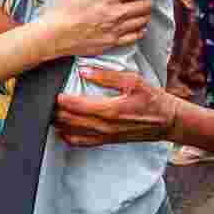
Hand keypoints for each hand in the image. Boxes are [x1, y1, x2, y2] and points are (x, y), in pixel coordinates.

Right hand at [39, 0, 158, 57]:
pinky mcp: (112, 43)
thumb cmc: (61, 11)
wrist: (54, 36)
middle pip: (144, 6)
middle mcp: (115, 14)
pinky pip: (135, 37)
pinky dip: (140, 31)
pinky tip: (138, 27)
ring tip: (142, 11)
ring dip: (145, 15)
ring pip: (142, 21)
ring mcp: (115, 30)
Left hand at [55, 69, 179, 145]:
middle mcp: (105, 126)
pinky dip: (69, 137)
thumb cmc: (153, 99)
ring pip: (73, 132)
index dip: (60, 100)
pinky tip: (61, 130)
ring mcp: (105, 136)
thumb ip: (107, 76)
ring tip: (49, 113)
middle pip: (70, 120)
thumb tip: (84, 71)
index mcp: (110, 110)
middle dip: (55, 111)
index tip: (52, 91)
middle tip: (45, 101)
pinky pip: (82, 143)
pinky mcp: (107, 140)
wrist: (168, 121)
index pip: (76, 106)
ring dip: (59, 123)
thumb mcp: (133, 81)